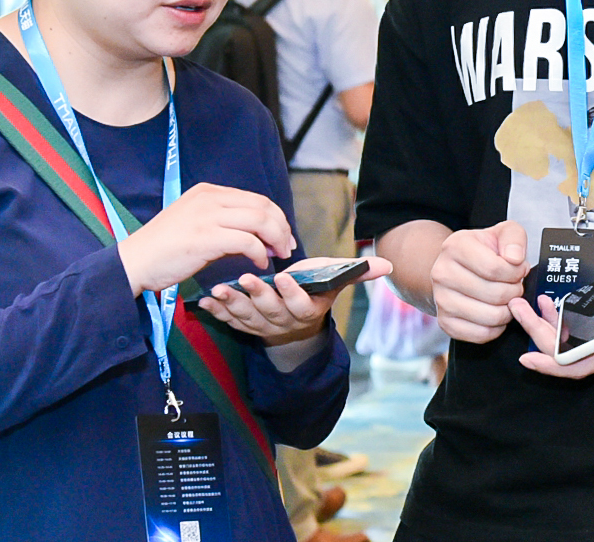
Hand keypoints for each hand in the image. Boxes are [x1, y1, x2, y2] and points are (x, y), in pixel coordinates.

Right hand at [116, 182, 295, 295]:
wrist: (135, 262)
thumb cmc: (164, 248)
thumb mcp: (194, 221)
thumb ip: (221, 219)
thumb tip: (255, 231)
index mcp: (207, 191)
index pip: (256, 198)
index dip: (276, 217)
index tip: (283, 236)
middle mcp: (209, 198)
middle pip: (263, 206)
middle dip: (281, 228)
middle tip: (286, 248)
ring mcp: (206, 216)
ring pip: (259, 221)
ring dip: (275, 240)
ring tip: (277, 256)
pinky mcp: (205, 238)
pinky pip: (247, 241)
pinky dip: (260, 253)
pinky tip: (259, 264)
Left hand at [198, 256, 392, 343]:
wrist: (296, 322)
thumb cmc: (316, 291)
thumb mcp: (335, 282)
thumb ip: (357, 274)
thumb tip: (388, 265)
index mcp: (309, 310)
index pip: (302, 305)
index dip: (293, 293)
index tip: (283, 277)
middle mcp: (286, 323)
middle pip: (271, 312)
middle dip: (258, 296)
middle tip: (246, 279)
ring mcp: (263, 327)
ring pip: (248, 319)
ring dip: (233, 305)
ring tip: (219, 289)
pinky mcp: (245, 327)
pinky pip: (230, 323)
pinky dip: (218, 313)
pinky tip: (205, 301)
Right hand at [427, 220, 528, 342]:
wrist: (458, 267)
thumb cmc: (483, 251)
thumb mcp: (502, 233)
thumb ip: (514, 239)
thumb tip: (515, 258)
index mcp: (456, 246)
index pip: (495, 268)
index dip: (516, 273)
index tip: (519, 270)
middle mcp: (442, 273)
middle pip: (495, 294)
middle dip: (514, 292)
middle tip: (514, 286)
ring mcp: (441, 299)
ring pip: (490, 316)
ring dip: (507, 311)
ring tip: (506, 299)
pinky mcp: (445, 322)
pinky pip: (481, 334)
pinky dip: (496, 328)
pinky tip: (495, 312)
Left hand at [510, 263, 593, 378]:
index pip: (579, 364)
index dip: (551, 365)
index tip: (526, 357)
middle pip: (567, 356)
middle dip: (538, 336)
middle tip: (517, 310)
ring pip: (569, 346)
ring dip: (546, 328)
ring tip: (527, 304)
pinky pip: (578, 336)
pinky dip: (559, 322)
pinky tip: (550, 303)